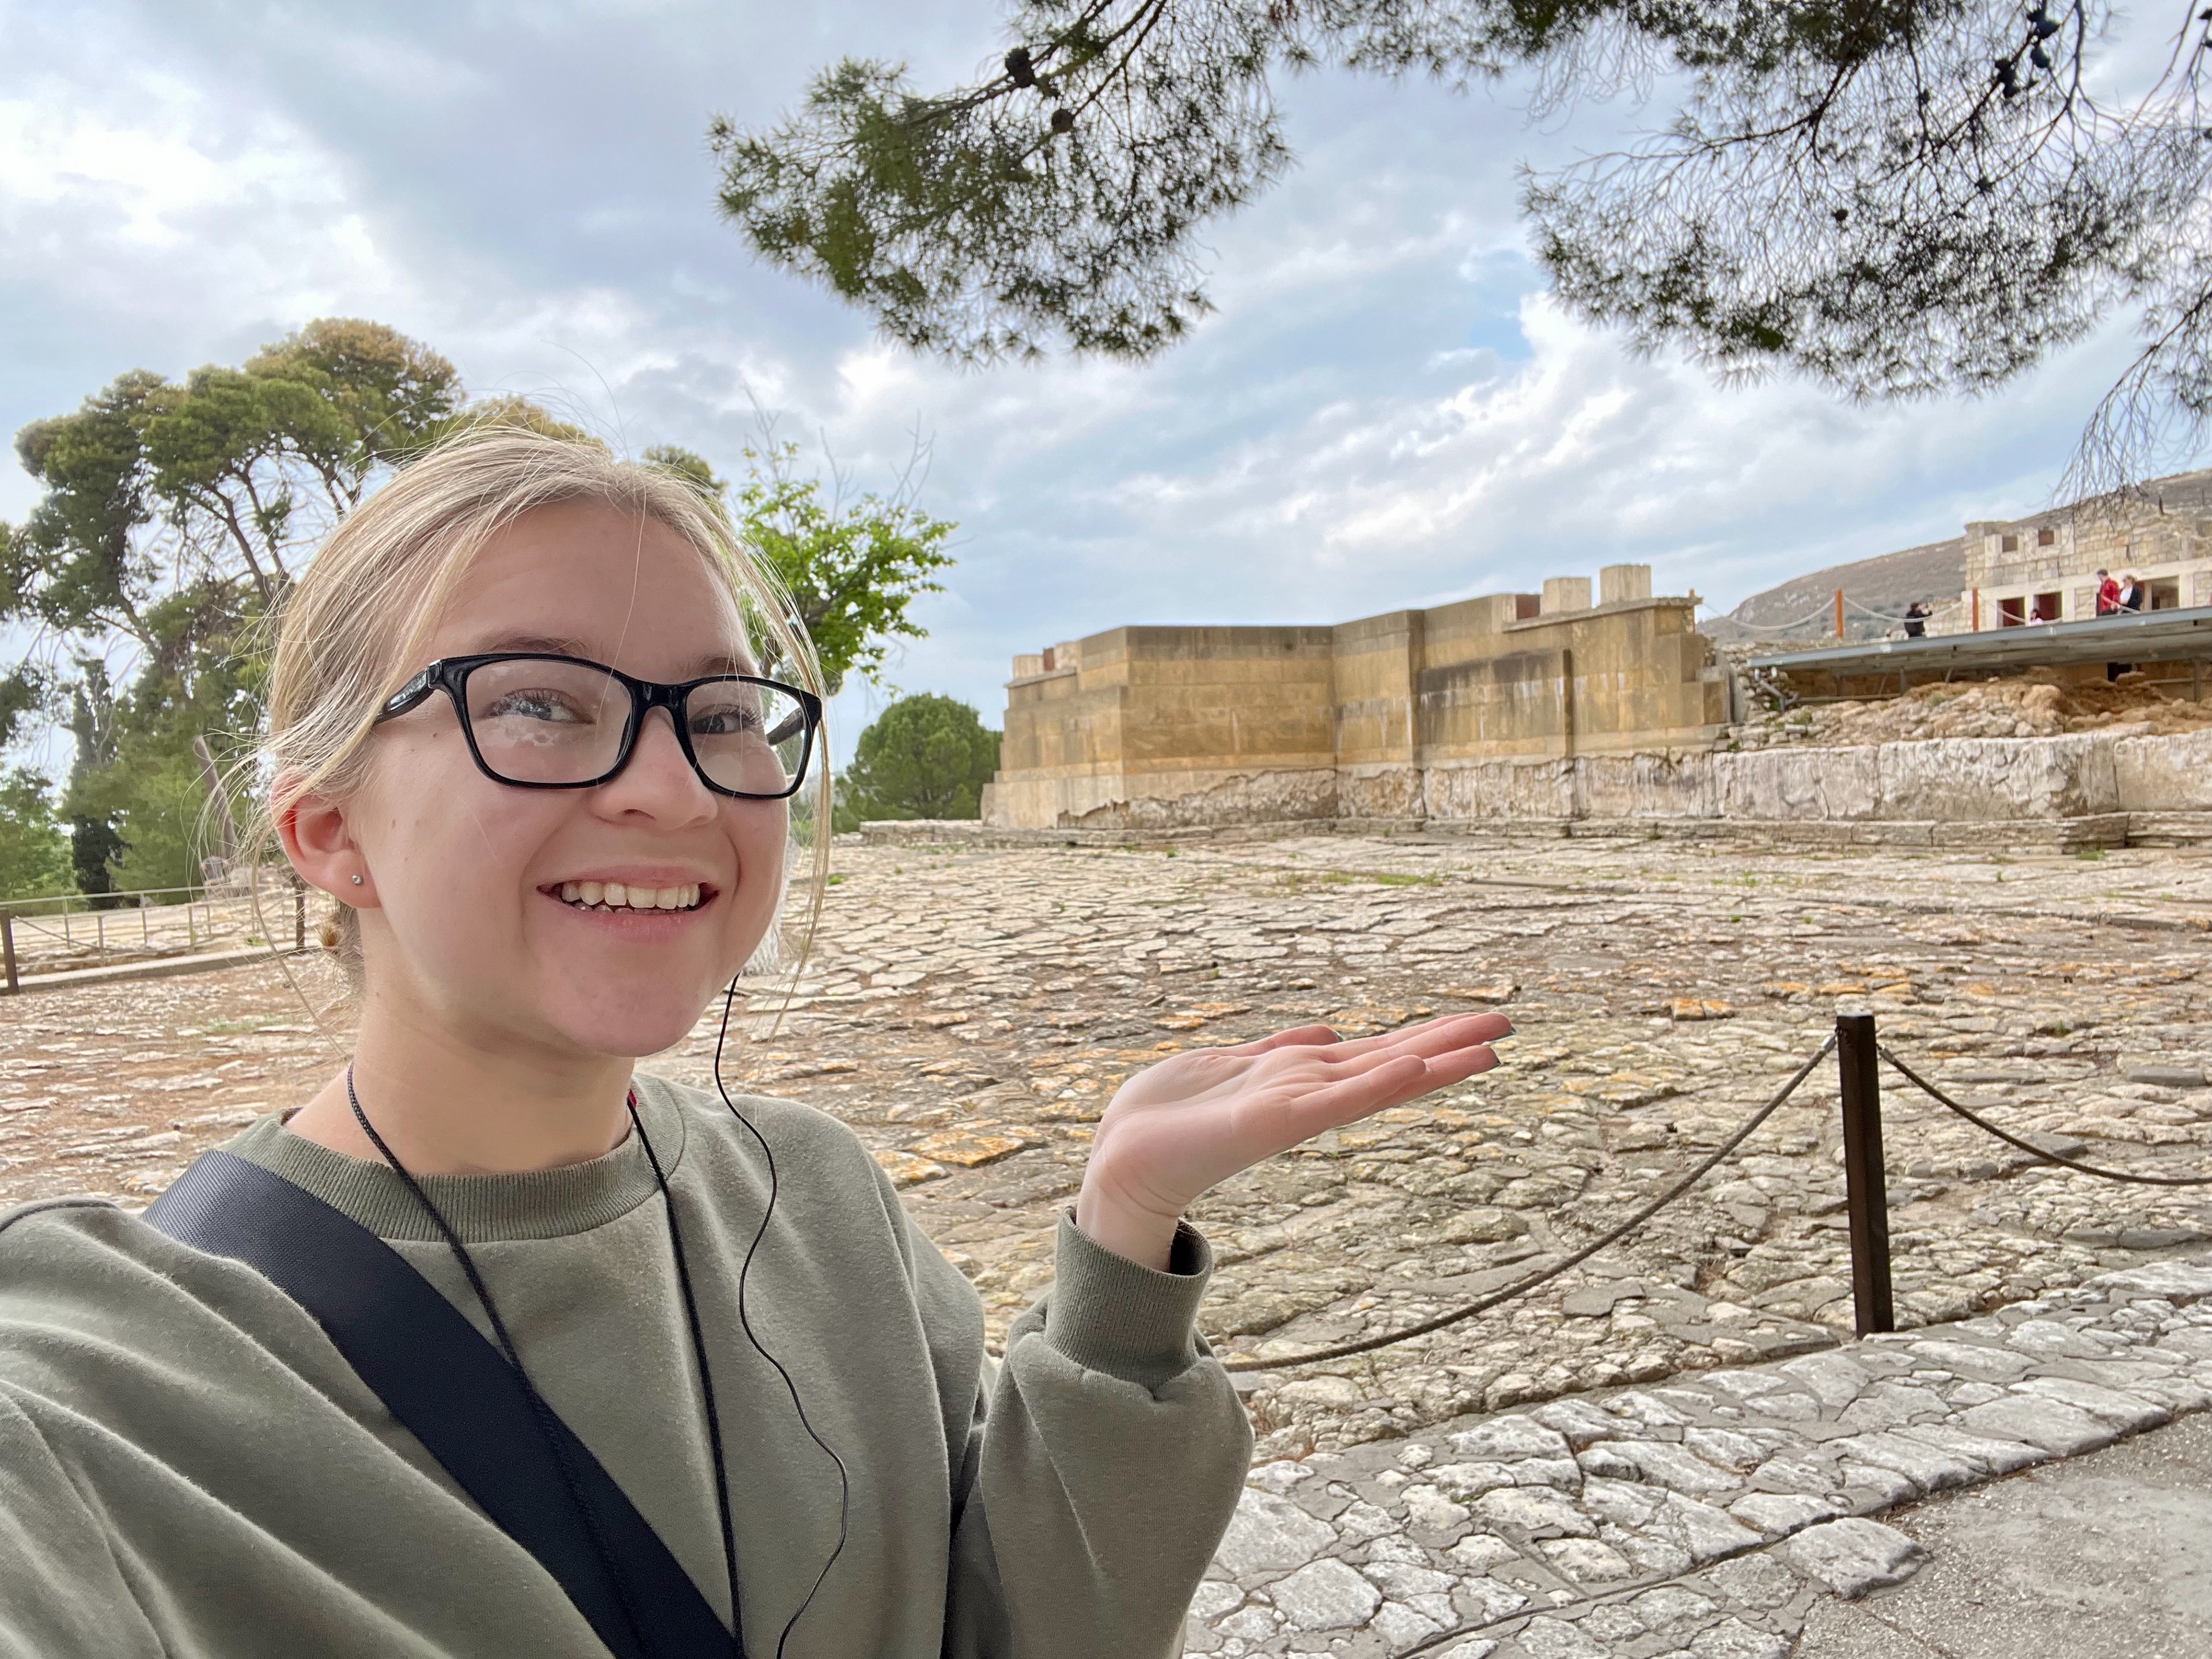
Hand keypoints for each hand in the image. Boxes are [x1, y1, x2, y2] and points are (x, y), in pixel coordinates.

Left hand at [1075, 1011, 1511, 1269]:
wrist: (1123, 1159)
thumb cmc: (1170, 1115)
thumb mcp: (1229, 1065)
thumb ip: (1277, 1051)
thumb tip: (1328, 1031)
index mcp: (1299, 1079)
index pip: (1377, 1053)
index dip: (1428, 1038)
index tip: (1479, 1025)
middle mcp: (1307, 1093)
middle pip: (1390, 1060)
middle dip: (1448, 1044)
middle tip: (1507, 1024)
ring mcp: (1294, 1108)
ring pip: (1375, 1076)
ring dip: (1429, 1060)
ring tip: (1484, 1045)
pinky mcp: (1271, 1122)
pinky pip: (1332, 1101)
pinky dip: (1373, 1085)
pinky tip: (1412, 1069)